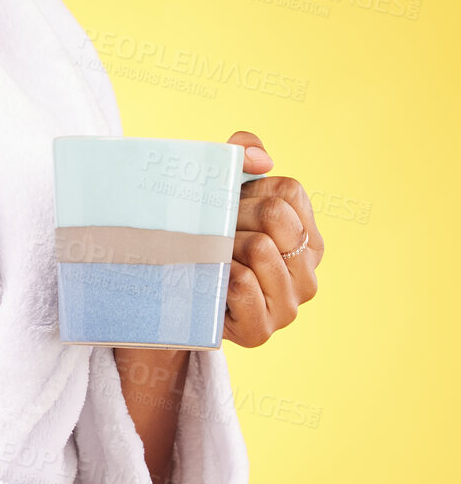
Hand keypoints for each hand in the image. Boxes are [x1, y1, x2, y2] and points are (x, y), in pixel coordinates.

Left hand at [222, 131, 323, 347]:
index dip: (250, 189)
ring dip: (224, 244)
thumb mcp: (223, 187)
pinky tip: (211, 280)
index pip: (288, 191)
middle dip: (235, 214)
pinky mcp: (261, 330)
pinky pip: (241, 283)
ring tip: (212, 254)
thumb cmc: (206, 232)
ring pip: (260, 248)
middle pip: (275, 215)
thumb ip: (243, 153)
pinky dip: (218, 274)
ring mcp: (289, 306)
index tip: (230, 204)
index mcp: (308, 238)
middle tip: (214, 229)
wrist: (175, 293)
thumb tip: (262, 158)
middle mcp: (308, 273)